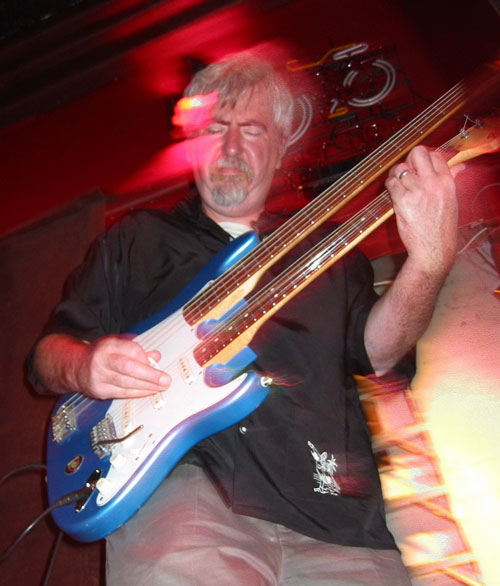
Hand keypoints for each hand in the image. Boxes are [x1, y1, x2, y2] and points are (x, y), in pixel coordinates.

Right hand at [78, 335, 170, 399]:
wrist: (76, 367)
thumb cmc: (102, 355)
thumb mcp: (117, 346)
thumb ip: (136, 350)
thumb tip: (156, 356)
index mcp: (108, 344)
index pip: (130, 349)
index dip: (145, 357)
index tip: (156, 363)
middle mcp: (102, 359)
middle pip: (128, 367)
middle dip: (149, 375)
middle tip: (165, 380)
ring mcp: (99, 376)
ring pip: (125, 383)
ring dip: (146, 386)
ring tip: (161, 387)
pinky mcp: (99, 390)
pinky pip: (121, 393)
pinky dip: (137, 393)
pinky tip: (148, 392)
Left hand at [385, 145, 463, 275]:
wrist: (434, 248)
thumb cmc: (442, 228)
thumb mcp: (452, 200)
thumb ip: (451, 180)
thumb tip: (459, 167)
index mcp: (447, 182)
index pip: (435, 155)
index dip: (424, 159)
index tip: (419, 167)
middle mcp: (432, 183)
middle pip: (417, 153)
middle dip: (409, 159)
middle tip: (406, 171)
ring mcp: (417, 191)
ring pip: (400, 169)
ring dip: (396, 175)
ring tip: (398, 185)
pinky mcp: (403, 201)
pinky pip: (391, 183)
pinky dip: (389, 185)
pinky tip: (393, 192)